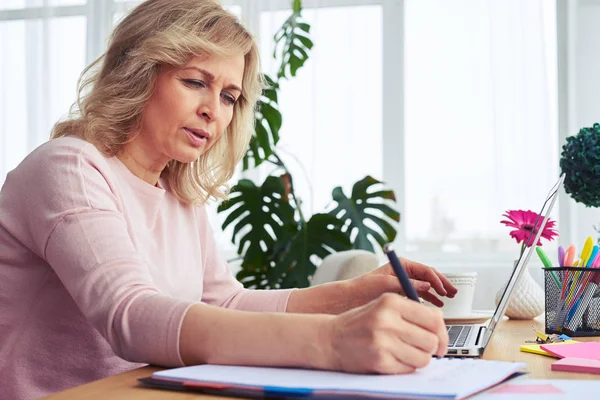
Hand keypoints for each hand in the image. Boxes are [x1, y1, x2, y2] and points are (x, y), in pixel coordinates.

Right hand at [325, 293, 447, 373]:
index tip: (441, 340)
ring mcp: (383, 341)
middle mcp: (387, 319)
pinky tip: (394, 359)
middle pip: (432, 340)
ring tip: (406, 353)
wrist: (330, 338)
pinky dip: (406, 367)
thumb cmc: (359, 323)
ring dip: (419, 359)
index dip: (443, 332)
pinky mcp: (379, 360)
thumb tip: (440, 328)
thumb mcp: (382, 307)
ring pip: (424, 358)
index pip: (434, 317)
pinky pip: (409, 369)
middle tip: (424, 349)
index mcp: (391, 302)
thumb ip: (410, 312)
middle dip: (432, 348)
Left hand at [354, 258, 457, 306]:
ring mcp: (403, 283)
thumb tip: (427, 287)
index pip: (425, 270)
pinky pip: (420, 294)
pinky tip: (436, 304)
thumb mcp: (386, 284)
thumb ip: (407, 284)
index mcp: (401, 265)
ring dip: (437, 292)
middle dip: (442, 284)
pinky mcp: (401, 293)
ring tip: (447, 299)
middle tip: (453, 293)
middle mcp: (404, 272)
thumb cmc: (364, 288)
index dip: (437, 280)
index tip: (444, 290)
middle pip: (429, 276)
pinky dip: (429, 299)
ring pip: (426, 286)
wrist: (349, 299)